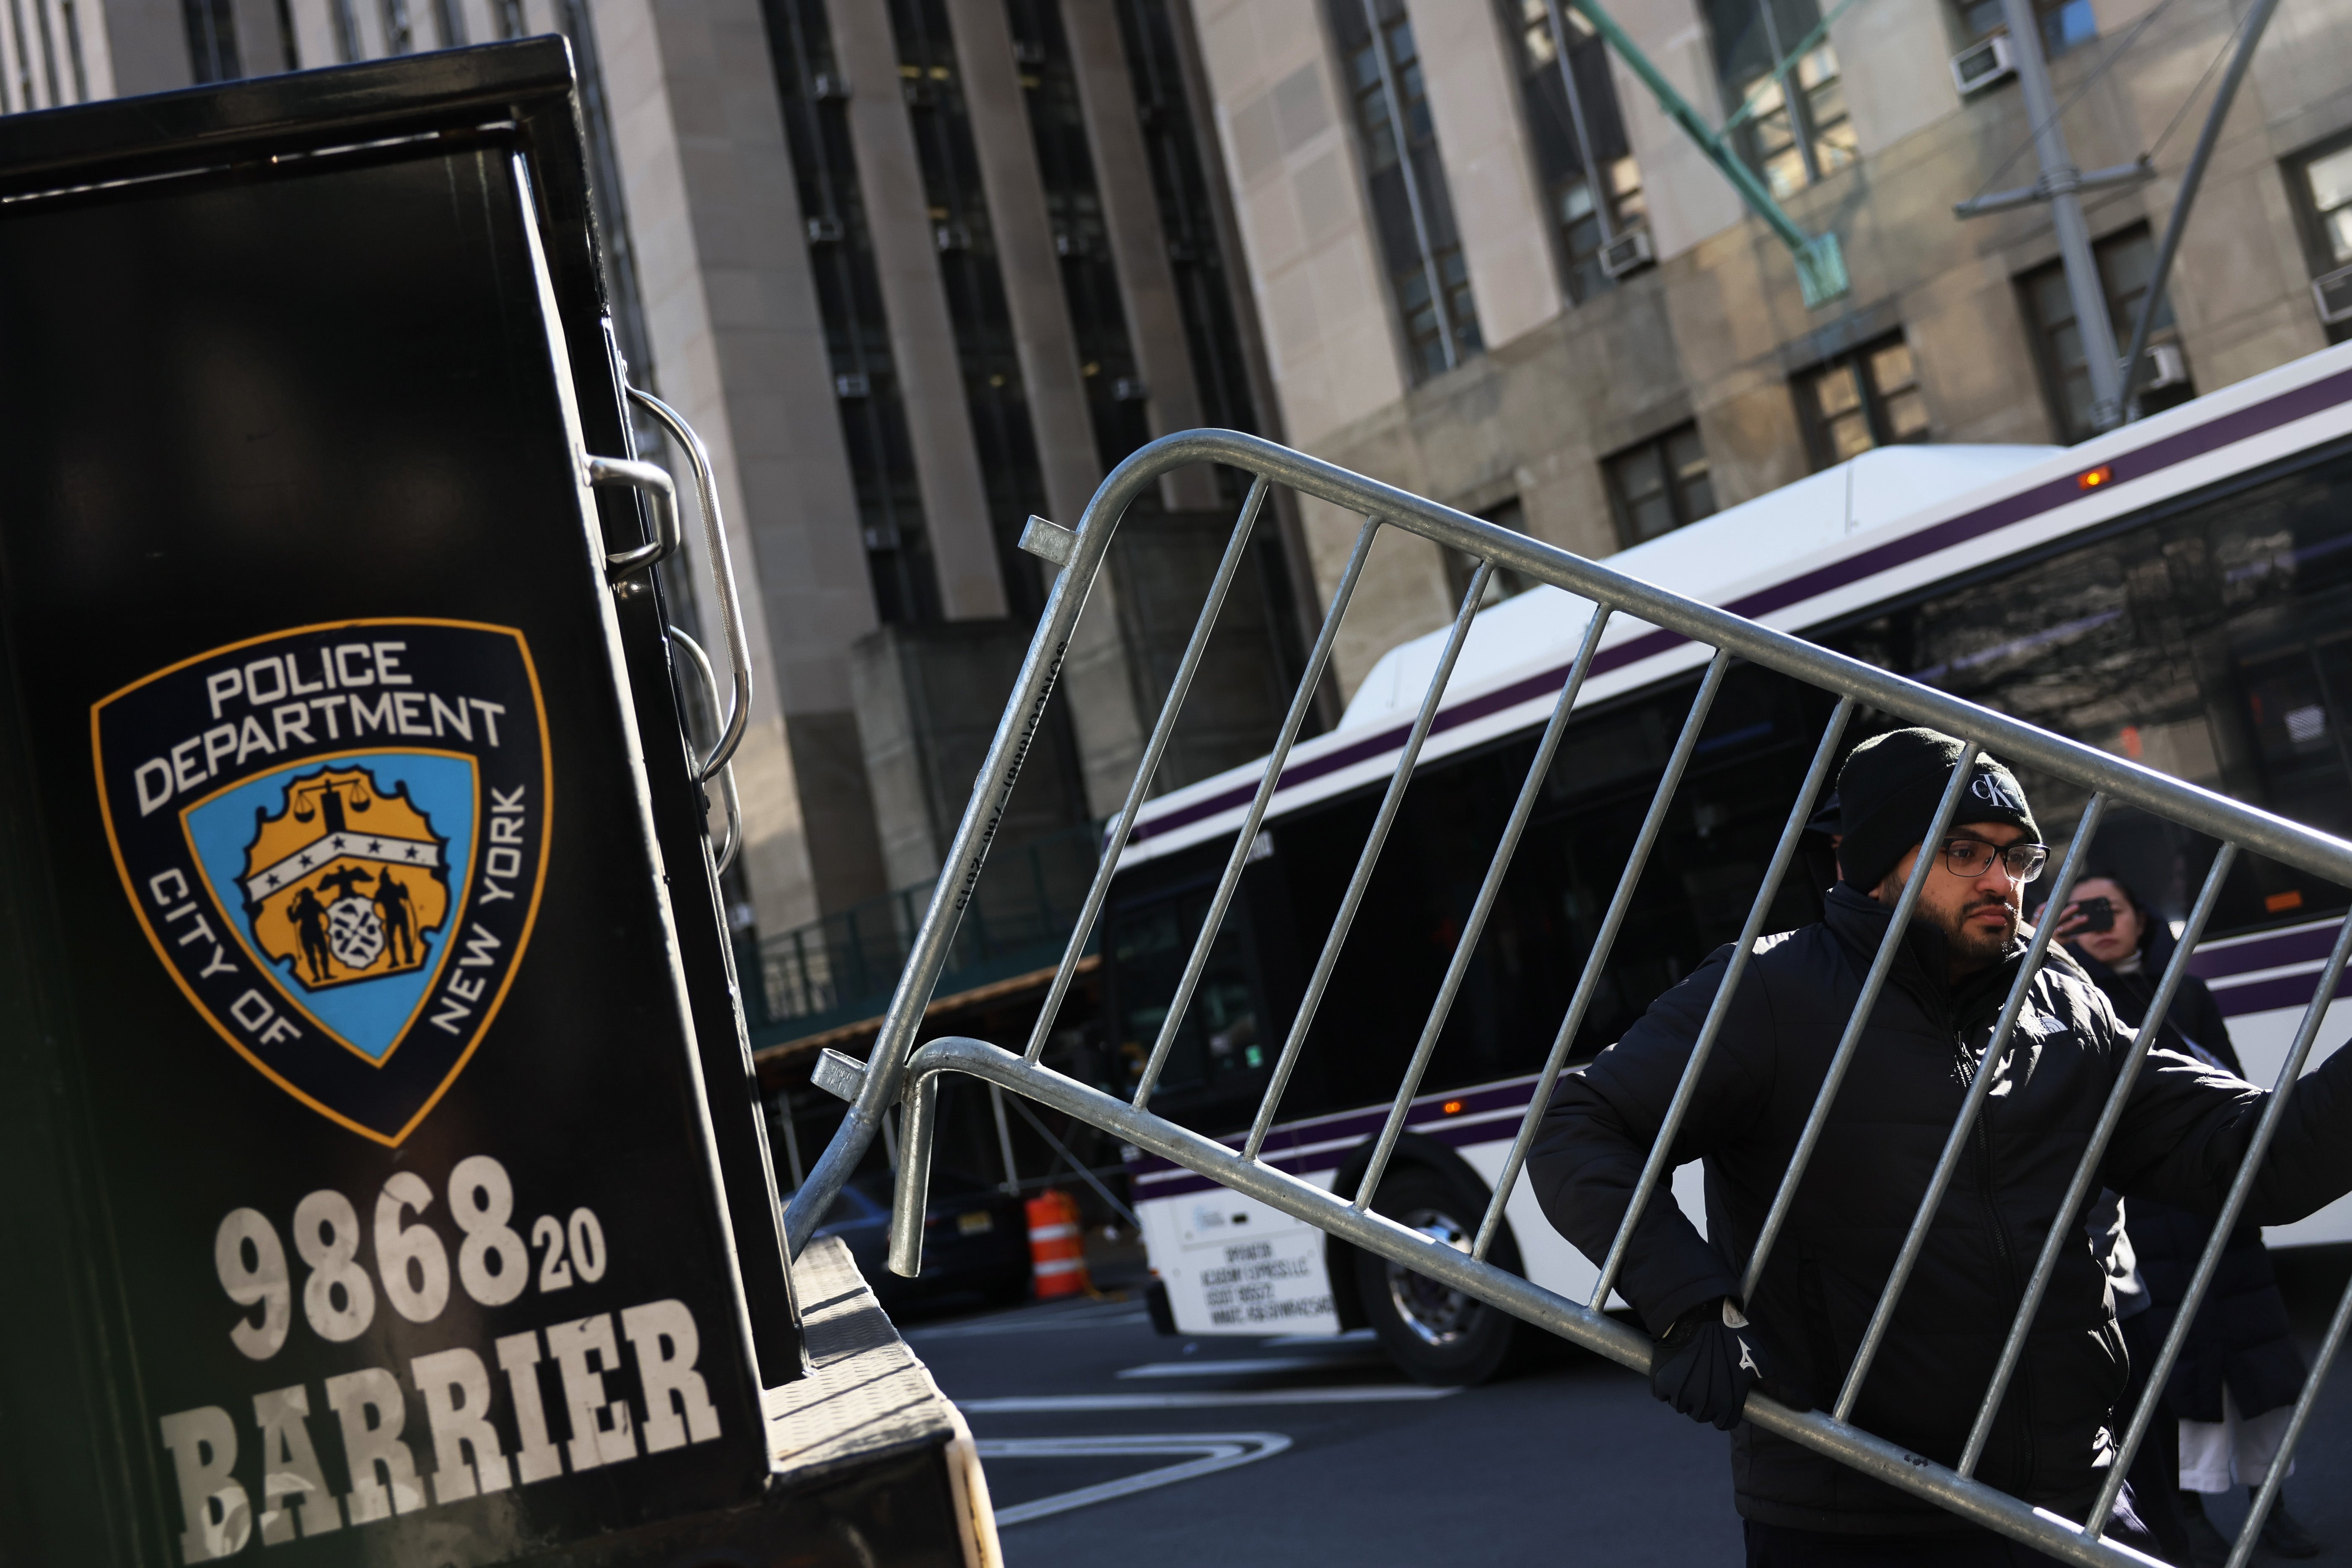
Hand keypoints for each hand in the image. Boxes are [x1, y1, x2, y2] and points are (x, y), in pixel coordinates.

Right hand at [1649, 1298, 1803, 1429]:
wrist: (1698, 1313)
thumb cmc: (1733, 1338)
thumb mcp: (1761, 1362)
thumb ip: (1780, 1389)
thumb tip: (1805, 1407)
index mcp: (1728, 1404)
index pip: (1724, 1423)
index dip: (1725, 1408)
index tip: (1722, 1390)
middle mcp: (1704, 1404)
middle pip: (1702, 1415)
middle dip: (1705, 1401)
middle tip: (1707, 1376)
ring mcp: (1681, 1394)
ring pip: (1682, 1406)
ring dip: (1685, 1393)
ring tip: (1692, 1369)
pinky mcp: (1662, 1383)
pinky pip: (1664, 1394)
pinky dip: (1667, 1385)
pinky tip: (1677, 1367)